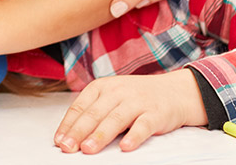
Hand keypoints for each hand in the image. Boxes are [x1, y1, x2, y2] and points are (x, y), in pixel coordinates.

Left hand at [53, 71, 205, 153]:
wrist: (176, 91)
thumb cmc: (137, 98)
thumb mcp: (112, 97)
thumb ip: (93, 112)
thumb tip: (69, 135)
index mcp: (102, 87)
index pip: (80, 107)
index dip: (68, 125)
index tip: (59, 141)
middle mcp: (118, 91)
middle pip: (94, 114)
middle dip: (78, 132)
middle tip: (68, 148)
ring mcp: (137, 101)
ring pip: (115, 119)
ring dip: (100, 135)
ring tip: (88, 149)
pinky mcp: (156, 113)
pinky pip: (143, 126)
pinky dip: (134, 136)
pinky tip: (125, 147)